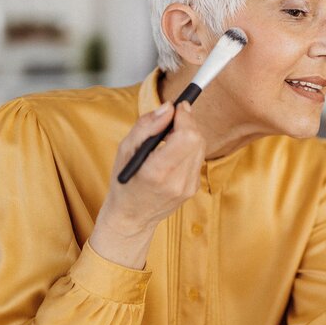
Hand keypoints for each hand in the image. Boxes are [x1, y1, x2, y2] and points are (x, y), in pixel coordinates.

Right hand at [90, 101, 205, 267]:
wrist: (131, 217)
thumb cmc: (124, 181)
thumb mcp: (125, 150)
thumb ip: (146, 126)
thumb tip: (169, 107)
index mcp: (156, 172)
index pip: (187, 137)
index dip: (185, 117)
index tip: (178, 107)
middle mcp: (176, 181)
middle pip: (197, 139)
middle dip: (187, 123)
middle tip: (173, 118)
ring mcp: (188, 187)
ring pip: (200, 147)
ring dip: (189, 135)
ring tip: (170, 136)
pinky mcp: (193, 189)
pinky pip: (198, 159)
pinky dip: (189, 149)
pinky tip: (173, 152)